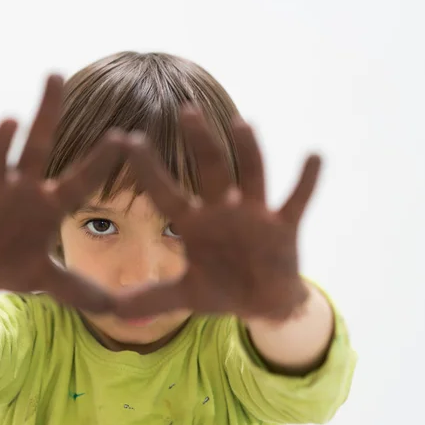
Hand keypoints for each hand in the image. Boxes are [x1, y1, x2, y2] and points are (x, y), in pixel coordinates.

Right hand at [0, 75, 124, 312]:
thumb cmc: (14, 265)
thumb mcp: (47, 281)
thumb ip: (78, 290)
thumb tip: (115, 310)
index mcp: (48, 205)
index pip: (79, 180)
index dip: (100, 161)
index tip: (125, 137)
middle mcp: (22, 190)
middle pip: (37, 146)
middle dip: (47, 113)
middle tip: (56, 75)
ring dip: (2, 142)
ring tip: (11, 120)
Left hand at [116, 108, 320, 320]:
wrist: (262, 301)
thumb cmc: (221, 290)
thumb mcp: (184, 297)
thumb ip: (150, 298)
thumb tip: (110, 313)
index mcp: (196, 224)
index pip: (166, 193)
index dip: (148, 169)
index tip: (128, 139)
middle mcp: (223, 211)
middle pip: (211, 170)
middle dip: (200, 143)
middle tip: (187, 111)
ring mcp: (255, 215)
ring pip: (252, 176)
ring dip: (249, 152)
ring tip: (242, 124)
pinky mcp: (284, 226)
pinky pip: (297, 199)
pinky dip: (306, 180)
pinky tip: (314, 155)